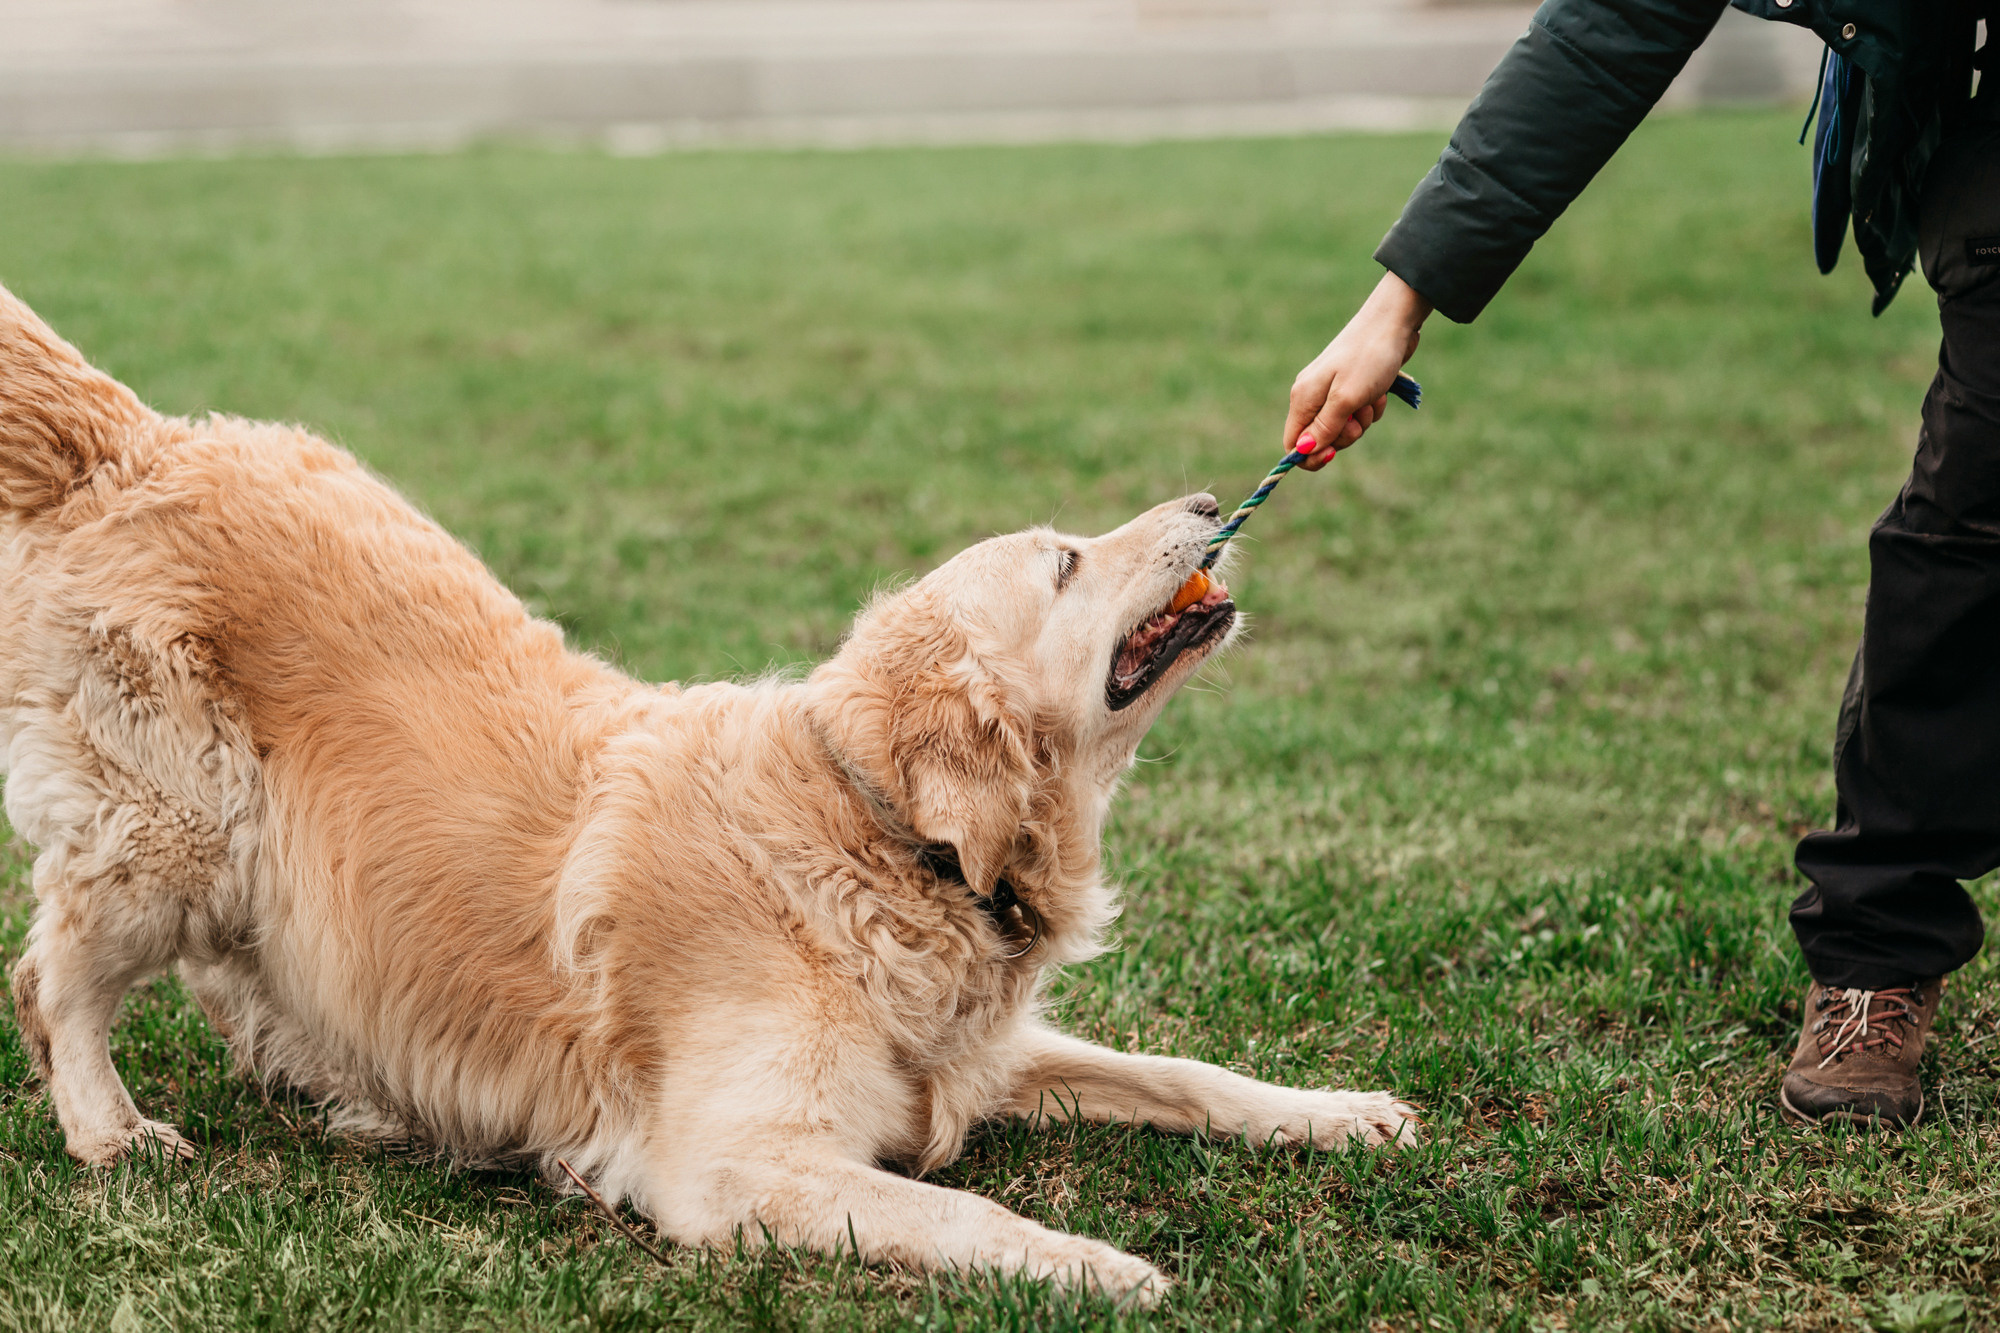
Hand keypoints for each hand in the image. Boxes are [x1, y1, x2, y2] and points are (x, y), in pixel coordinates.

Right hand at [1285, 271, 1431, 469]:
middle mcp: (1312, 395)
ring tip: (1372, 398)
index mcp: (1303, 398)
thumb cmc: (1369, 357)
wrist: (1393, 321)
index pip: (1292, 443)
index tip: (1333, 454)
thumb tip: (1301, 451)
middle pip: (1320, 439)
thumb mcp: (1346, 398)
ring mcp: (1331, 390)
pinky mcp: (1350, 386)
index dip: (1310, 455)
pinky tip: (1380, 392)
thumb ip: (1324, 427)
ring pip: (1342, 428)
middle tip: (1358, 419)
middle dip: (1343, 436)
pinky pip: (1357, 414)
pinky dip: (1371, 408)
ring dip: (1361, 421)